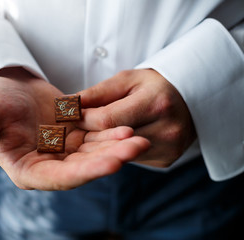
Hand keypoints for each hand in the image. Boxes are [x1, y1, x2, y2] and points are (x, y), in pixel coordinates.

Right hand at [0, 68, 149, 189]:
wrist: (5, 83)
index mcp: (26, 169)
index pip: (57, 178)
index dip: (84, 172)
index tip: (112, 164)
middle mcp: (48, 164)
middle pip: (82, 167)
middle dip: (110, 159)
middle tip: (136, 147)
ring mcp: (63, 150)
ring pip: (93, 153)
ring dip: (116, 147)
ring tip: (139, 139)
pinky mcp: (73, 135)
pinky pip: (95, 136)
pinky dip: (111, 133)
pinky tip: (128, 127)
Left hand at [76, 69, 195, 167]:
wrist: (191, 99)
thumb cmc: (153, 85)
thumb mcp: (126, 80)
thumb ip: (98, 93)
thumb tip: (68, 106)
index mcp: (156, 103)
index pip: (107, 119)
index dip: (84, 118)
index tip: (72, 115)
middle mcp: (167, 129)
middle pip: (113, 140)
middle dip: (90, 134)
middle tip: (77, 128)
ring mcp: (168, 148)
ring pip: (120, 153)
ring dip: (103, 145)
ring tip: (96, 133)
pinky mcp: (166, 160)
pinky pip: (131, 159)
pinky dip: (119, 150)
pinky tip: (116, 141)